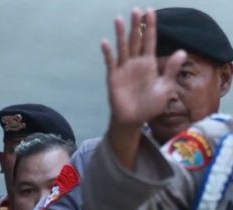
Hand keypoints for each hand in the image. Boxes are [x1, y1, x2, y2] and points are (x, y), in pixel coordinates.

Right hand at [102, 8, 185, 128]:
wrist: (134, 119)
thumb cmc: (150, 105)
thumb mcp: (165, 87)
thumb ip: (170, 69)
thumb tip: (182, 51)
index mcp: (149, 63)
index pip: (150, 41)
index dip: (151, 27)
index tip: (151, 12)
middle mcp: (135, 63)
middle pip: (136, 40)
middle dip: (136, 25)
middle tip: (136, 10)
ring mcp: (123, 69)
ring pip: (123, 47)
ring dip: (120, 34)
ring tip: (119, 19)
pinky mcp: (113, 77)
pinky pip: (111, 62)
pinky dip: (108, 53)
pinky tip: (106, 42)